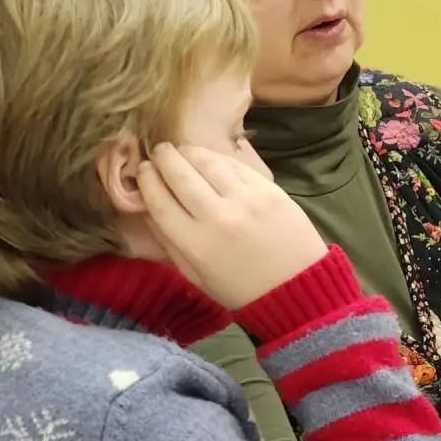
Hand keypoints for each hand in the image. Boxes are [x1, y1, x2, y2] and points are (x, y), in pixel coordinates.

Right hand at [138, 143, 328, 308]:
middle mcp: (218, 217)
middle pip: (181, 176)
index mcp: (195, 244)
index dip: (147, 182)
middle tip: (159, 151)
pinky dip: (219, 159)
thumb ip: (170, 244)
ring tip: (182, 150)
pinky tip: (211, 159)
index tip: (142, 170)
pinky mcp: (270, 191)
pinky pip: (237, 167)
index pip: (160, 202)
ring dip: (190, 153)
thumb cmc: (243, 289)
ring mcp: (246, 201)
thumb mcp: (197, 277)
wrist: (297, 289)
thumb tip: (149, 210)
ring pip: (209, 164)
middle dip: (164, 159)